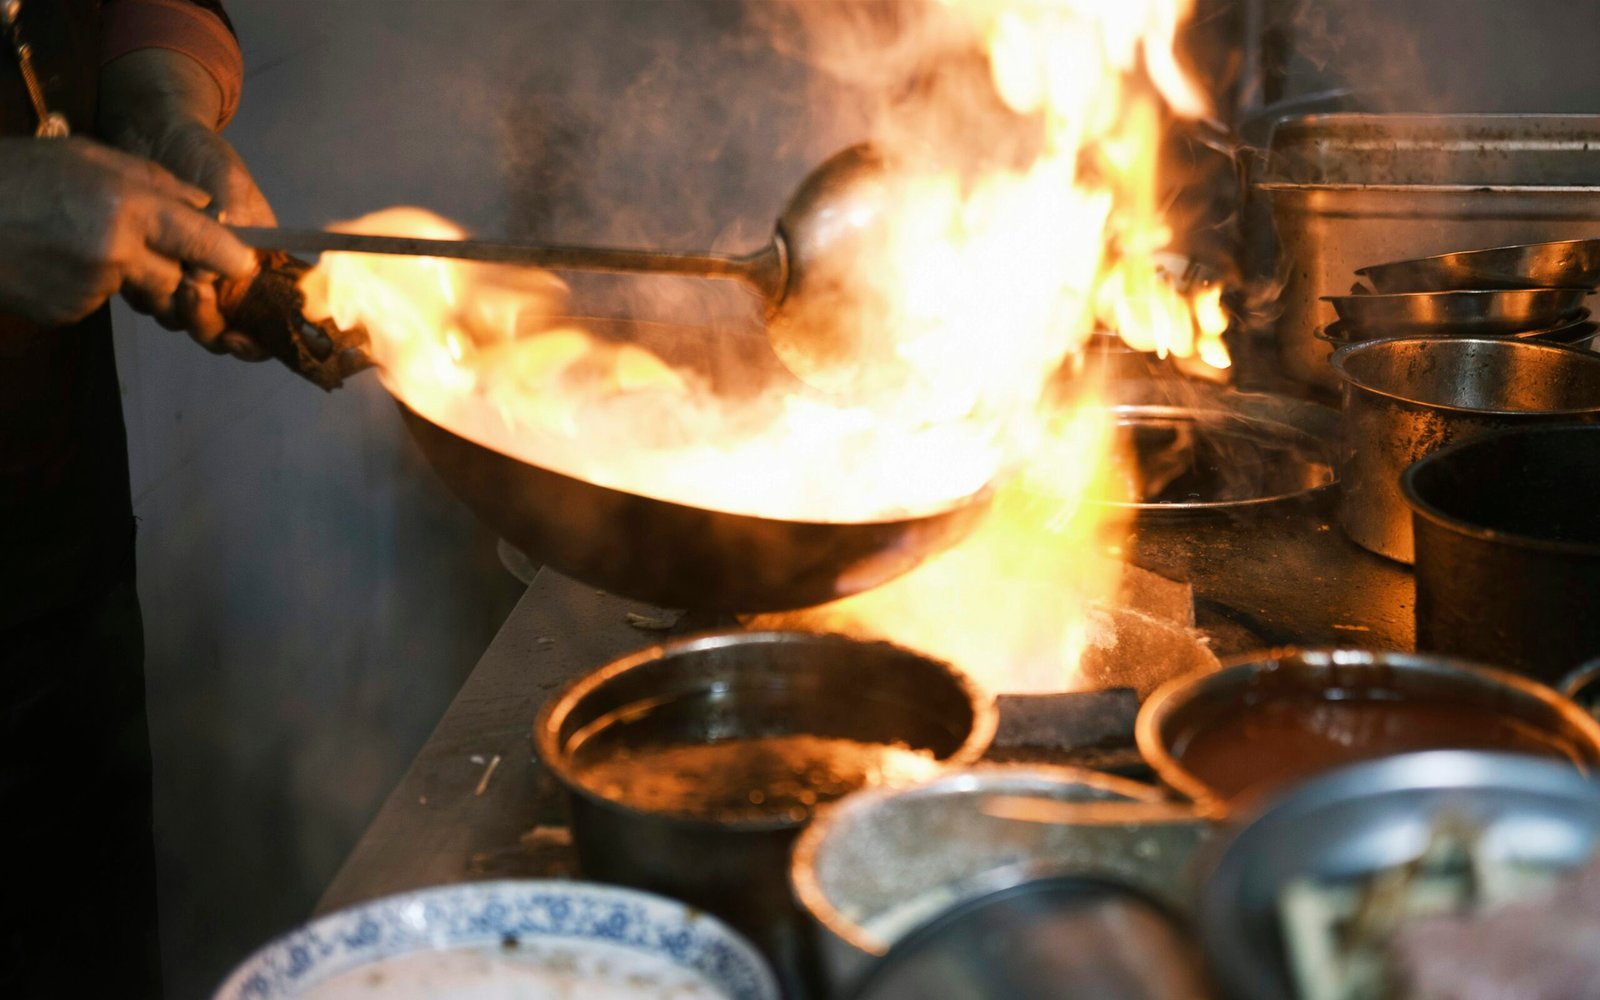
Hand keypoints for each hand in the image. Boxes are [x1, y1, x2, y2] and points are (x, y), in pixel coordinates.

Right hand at [0, 136, 256, 327]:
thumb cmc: (17, 176)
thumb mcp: (86, 156)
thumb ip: (152, 181)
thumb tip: (201, 205)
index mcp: (126, 207)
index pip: (202, 241)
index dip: (229, 256)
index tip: (244, 265)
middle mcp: (115, 252)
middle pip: (176, 278)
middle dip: (171, 267)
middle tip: (138, 241)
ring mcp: (90, 288)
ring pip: (136, 290)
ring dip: (124, 272)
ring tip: (77, 238)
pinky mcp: (68, 311)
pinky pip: (98, 302)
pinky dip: (86, 285)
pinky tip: (53, 257)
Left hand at [143, 120, 277, 358]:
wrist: (154, 135)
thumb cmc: (204, 158)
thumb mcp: (231, 186)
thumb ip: (235, 228)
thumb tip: (219, 272)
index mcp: (254, 265)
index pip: (264, 320)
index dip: (254, 341)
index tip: (240, 337)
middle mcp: (222, 279)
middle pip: (220, 330)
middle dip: (208, 323)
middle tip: (193, 294)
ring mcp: (186, 277)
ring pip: (183, 320)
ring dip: (177, 310)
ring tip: (172, 279)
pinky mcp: (149, 269)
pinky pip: (148, 300)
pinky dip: (146, 293)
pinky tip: (144, 270)